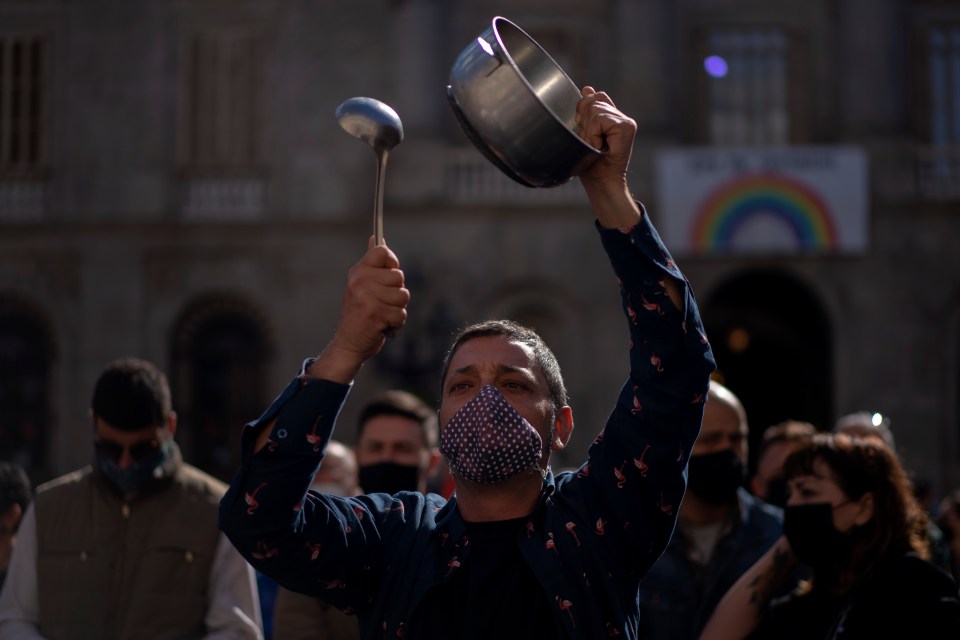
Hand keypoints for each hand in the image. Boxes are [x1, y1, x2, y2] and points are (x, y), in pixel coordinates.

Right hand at [309, 237, 409, 382]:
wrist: (348, 343)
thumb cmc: (360, 314)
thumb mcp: (361, 285)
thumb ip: (372, 264)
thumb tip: (376, 237)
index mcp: (358, 271)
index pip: (383, 252)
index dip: (392, 263)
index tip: (387, 277)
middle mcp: (360, 281)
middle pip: (399, 276)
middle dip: (397, 293)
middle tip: (382, 302)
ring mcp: (366, 297)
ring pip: (403, 296)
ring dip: (397, 309)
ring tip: (382, 314)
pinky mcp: (375, 314)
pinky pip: (401, 314)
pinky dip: (396, 323)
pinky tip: (383, 325)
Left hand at [574, 87, 636, 191]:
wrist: (601, 182)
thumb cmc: (591, 164)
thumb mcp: (584, 134)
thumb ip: (588, 112)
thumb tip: (587, 88)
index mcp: (613, 117)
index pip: (597, 96)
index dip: (584, 108)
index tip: (582, 126)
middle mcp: (622, 117)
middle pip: (594, 100)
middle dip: (584, 122)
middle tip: (589, 142)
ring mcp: (626, 122)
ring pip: (596, 110)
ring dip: (588, 131)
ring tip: (594, 145)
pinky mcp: (627, 127)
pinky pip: (600, 119)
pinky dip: (593, 134)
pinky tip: (599, 146)